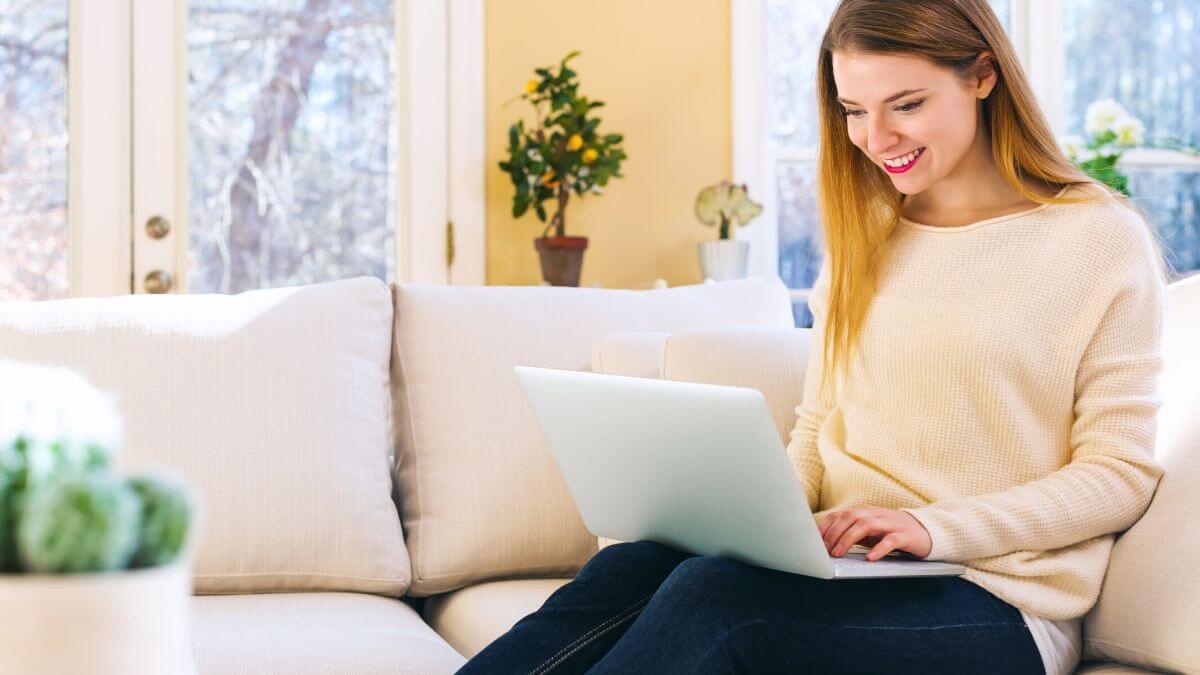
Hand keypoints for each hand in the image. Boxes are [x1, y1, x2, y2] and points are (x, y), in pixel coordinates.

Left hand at [818, 506, 932, 560]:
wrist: (926, 532)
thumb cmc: (891, 533)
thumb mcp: (869, 531)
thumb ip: (851, 533)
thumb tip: (826, 545)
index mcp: (865, 512)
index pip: (840, 515)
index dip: (825, 527)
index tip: (813, 541)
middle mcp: (876, 514)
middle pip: (851, 517)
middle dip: (834, 533)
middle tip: (825, 550)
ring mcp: (891, 524)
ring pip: (866, 524)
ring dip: (849, 538)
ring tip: (839, 553)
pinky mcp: (906, 536)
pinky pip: (891, 540)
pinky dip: (879, 548)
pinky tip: (869, 558)